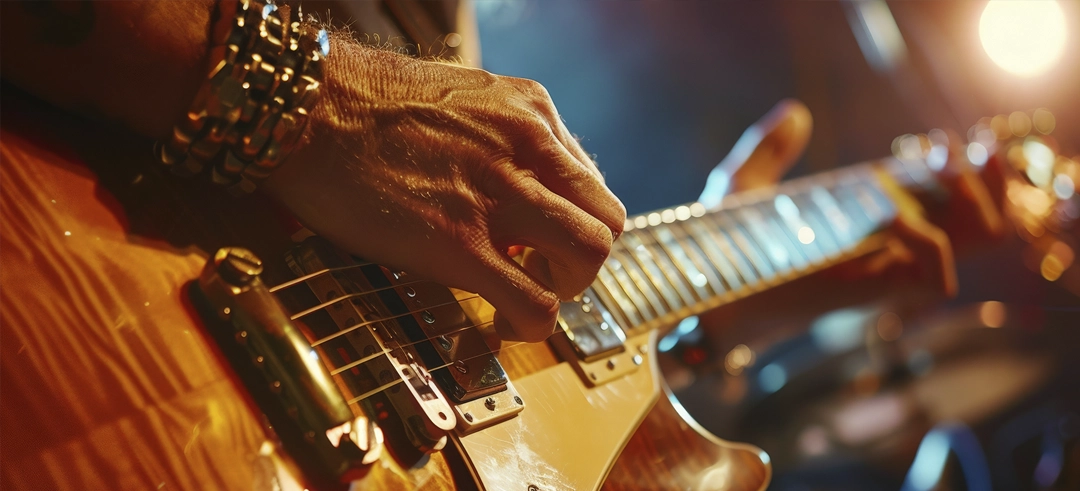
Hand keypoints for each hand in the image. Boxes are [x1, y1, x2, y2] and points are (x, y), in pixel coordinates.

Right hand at [264, 36, 625, 341]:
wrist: (305, 108)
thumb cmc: (360, 100)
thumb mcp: (458, 97)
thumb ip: (497, 136)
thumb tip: (507, 178)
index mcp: (529, 112)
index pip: (590, 179)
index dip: (573, 220)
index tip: (546, 239)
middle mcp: (528, 148)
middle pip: (607, 220)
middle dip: (584, 258)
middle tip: (546, 271)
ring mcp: (498, 195)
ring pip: (589, 257)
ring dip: (567, 289)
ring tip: (530, 295)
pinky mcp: (461, 243)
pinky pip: (534, 302)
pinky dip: (531, 324)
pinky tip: (501, 323)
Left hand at [698, 100, 971, 322]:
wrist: (698, 291)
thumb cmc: (718, 244)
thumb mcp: (745, 181)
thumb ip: (771, 148)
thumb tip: (796, 112)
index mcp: (867, 217)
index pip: (942, 198)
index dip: (961, 169)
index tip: (944, 141)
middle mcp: (887, 244)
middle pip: (978, 220)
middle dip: (985, 179)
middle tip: (951, 149)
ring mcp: (884, 269)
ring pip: (974, 242)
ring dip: (974, 200)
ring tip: (941, 164)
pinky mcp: (869, 293)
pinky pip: (935, 274)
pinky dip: (932, 240)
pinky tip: (896, 212)